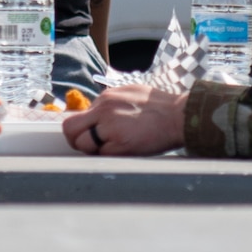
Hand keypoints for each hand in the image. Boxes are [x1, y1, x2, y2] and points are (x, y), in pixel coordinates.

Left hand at [63, 83, 185, 154]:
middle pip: (70, 128)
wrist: (181, 116)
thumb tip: (97, 115)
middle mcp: (104, 108)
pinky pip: (102, 155)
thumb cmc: (161, 108)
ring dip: (93, 150)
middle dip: (76, 141)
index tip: (91, 136)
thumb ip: (111, 104)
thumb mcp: (131, 94)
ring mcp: (110, 125)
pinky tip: (125, 151)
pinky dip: (109, 157)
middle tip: (90, 148)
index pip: (80, 115)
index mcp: (106, 97)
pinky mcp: (119, 143)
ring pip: (82, 144)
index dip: (83, 129)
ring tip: (114, 149)